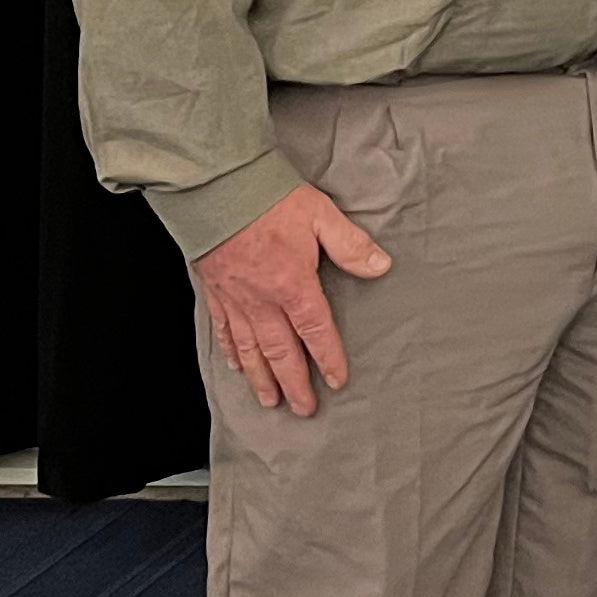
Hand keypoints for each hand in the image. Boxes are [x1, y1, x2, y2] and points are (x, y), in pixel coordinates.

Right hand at [190, 182, 391, 417]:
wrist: (217, 188)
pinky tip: (238, 367)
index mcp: (293, 284)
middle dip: (294, 383)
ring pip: (250, 350)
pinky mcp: (215, 292)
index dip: (328, 358)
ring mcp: (236, 299)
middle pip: (281, 352)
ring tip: (270, 401)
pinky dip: (232, 353)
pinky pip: (224, 331)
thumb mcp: (320, 214)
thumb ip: (351, 245)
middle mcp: (262, 300)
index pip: (316, 331)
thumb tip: (381, 266)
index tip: (337, 381)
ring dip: (262, 378)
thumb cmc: (269, 198)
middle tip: (304, 409)